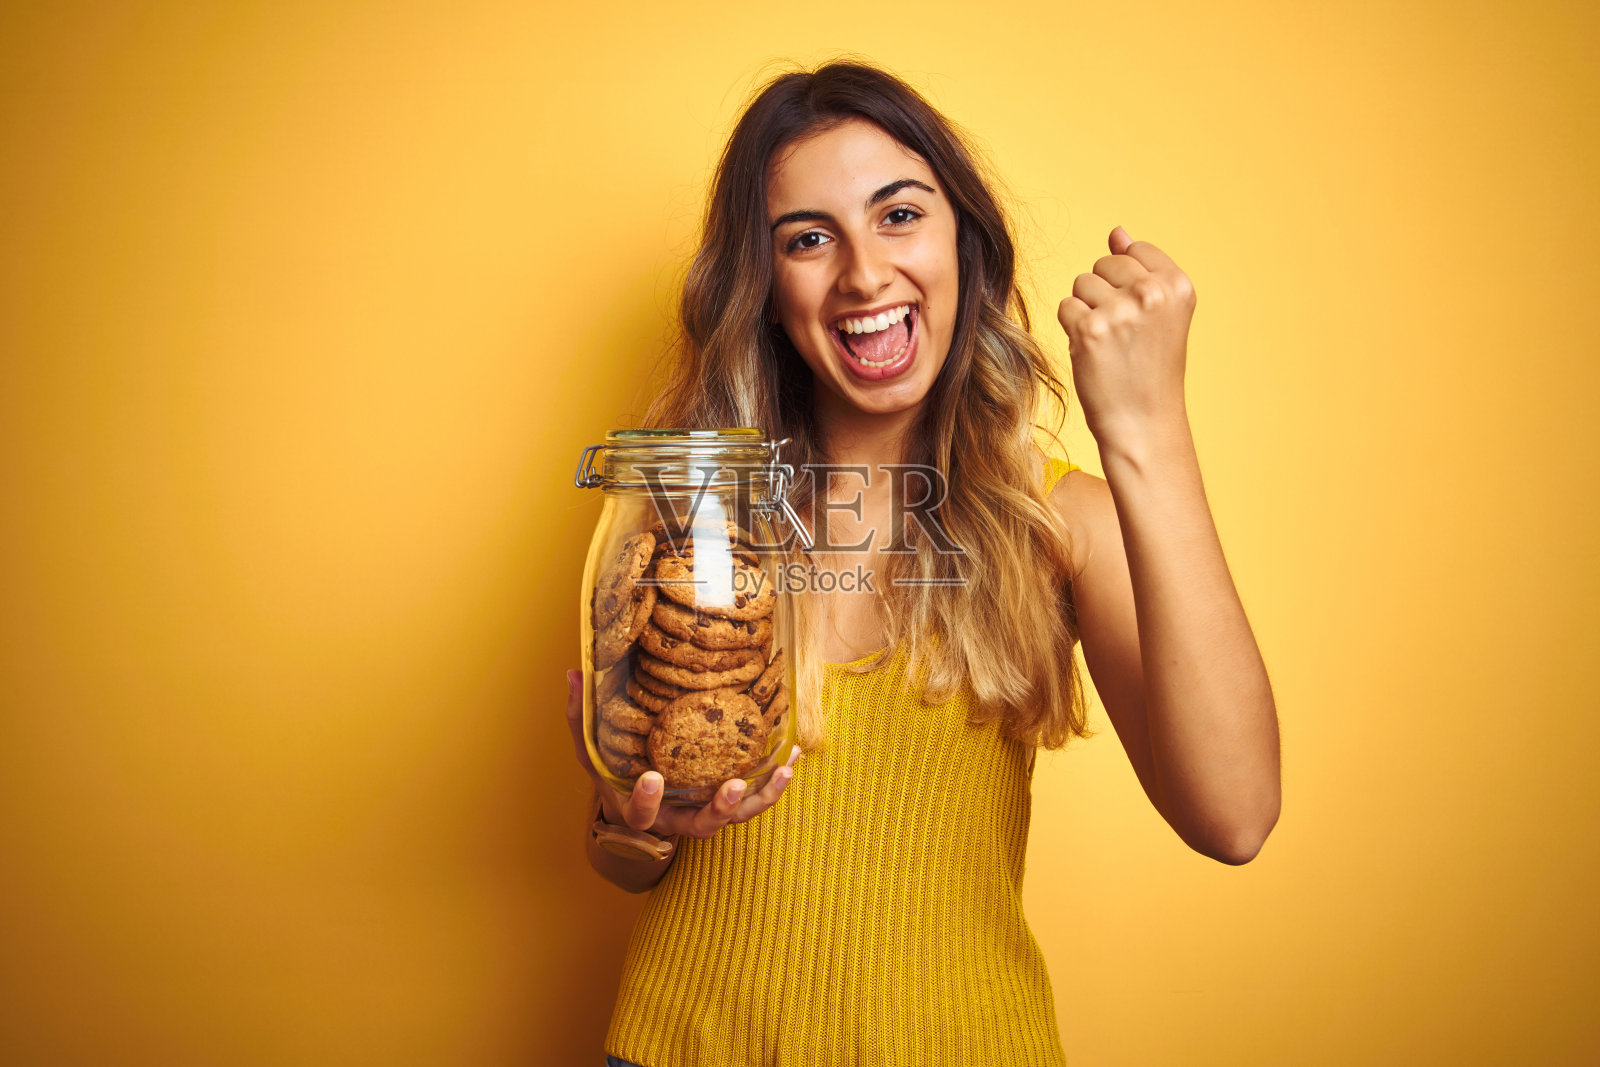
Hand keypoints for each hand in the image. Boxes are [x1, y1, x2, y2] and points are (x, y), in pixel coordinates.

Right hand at [564, 669, 800, 838]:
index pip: (642, 814)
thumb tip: (574, 673)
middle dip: (717, 809)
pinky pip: (755, 798)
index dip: (648, 801)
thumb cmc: (616, 772)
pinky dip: (774, 780)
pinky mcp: (728, 802)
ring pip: (737, 817)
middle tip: (730, 787)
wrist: (639, 802)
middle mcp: (677, 819)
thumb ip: (582, 717)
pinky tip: (792, 756)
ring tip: (782, 769)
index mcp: (641, 810)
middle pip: (702, 826)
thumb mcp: (594, 749)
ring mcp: (705, 813)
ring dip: (761, 797)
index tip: (653, 778)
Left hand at [1056, 226, 1196, 451]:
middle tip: (1122, 333)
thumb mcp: (1159, 313)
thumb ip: (1140, 268)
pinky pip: (1066, 307)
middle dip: (1104, 293)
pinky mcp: (1090, 329)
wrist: (1143, 422)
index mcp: (1178, 284)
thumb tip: (1116, 232)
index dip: (1127, 281)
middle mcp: (1152, 292)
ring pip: (1081, 283)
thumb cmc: (1149, 368)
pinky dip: (1072, 328)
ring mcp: (1121, 310)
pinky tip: (1092, 350)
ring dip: (1086, 310)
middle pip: (1104, 263)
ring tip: (1108, 342)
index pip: (1134, 249)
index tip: (1140, 315)